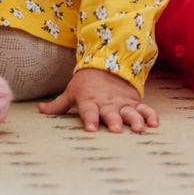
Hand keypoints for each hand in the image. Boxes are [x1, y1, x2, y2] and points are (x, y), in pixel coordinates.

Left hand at [44, 67, 160, 131]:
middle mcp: (107, 103)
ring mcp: (122, 103)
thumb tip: (39, 109)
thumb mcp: (71, 91)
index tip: (91, 129)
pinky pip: (143, 109)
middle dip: (114, 121)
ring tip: (139, 129)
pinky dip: (150, 115)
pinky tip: (155, 124)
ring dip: (135, 120)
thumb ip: (57, 105)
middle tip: (116, 130)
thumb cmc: (86, 83)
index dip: (90, 119)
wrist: (107, 64)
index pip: (89, 111)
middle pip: (111, 113)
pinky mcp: (134, 102)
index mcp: (90, 101)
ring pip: (129, 112)